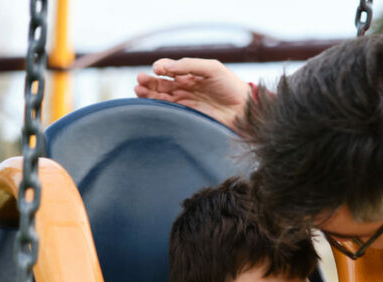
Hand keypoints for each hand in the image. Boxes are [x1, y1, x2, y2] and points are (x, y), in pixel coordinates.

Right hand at [134, 58, 249, 130]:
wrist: (244, 109)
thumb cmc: (231, 86)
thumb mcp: (212, 68)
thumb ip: (188, 65)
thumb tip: (165, 67)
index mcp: (193, 74)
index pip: (171, 69)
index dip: (161, 68)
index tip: (157, 69)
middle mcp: (188, 87)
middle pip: (163, 83)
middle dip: (150, 82)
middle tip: (139, 81)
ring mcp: (187, 101)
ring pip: (163, 97)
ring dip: (150, 93)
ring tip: (138, 90)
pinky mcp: (189, 115)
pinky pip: (170, 110)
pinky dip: (158, 107)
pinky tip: (148, 103)